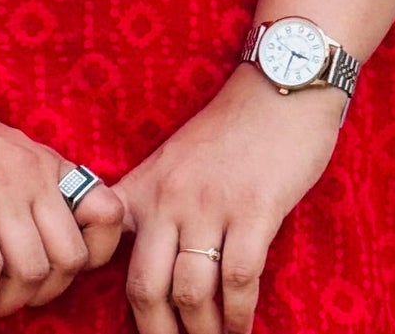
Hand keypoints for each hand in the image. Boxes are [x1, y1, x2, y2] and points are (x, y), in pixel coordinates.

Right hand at [0, 37, 126, 322]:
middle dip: (45, 294)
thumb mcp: (1, 154)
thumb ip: (31, 187)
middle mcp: (30, 170)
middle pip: (72, 259)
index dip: (95, 256)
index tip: (55, 273)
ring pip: (31, 271)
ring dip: (7, 304)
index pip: (111, 213)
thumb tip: (51, 243)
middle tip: (11, 298)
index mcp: (45, 161)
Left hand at [110, 65, 344, 332]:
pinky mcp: (254, 209)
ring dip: (202, 332)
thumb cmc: (230, 128)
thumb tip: (132, 254)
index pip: (113, 256)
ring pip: (191, 292)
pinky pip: (239, 280)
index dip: (119, 303)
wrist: (281, 84)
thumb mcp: (173, 158)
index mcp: (146, 186)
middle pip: (147, 288)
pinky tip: (243, 331)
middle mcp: (171, 197)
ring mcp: (211, 204)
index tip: (137, 332)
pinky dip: (239, 316)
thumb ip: (148, 199)